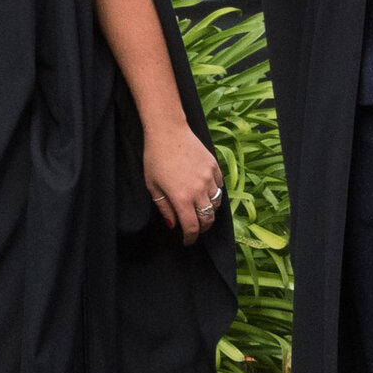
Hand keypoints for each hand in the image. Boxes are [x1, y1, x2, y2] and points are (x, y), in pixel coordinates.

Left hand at [146, 122, 228, 241]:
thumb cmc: (155, 158)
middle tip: (195, 229)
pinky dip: (215, 194)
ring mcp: (209, 178)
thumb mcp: (153, 186)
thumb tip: (173, 224)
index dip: (190, 238)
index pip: (192, 226)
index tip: (187, 241)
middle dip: (202, 228)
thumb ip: (164, 208)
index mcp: (181, 198)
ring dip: (210, 212)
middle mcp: (199, 190)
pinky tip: (207, 194)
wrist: (168, 131)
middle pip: (208, 218)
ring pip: (217, 204)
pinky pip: (220, 187)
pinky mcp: (215, 167)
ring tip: (201, 212)